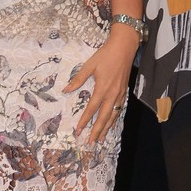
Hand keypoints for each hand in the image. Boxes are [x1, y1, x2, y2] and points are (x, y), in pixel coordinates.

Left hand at [64, 31, 136, 145]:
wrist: (124, 47)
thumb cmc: (106, 55)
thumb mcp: (89, 65)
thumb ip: (78, 79)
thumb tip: (66, 90)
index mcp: (102, 88)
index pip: (91, 109)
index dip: (84, 121)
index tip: (78, 131)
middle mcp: (112, 94)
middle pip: (104, 117)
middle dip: (97, 131)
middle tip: (90, 143)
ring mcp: (120, 94)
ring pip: (113, 115)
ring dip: (106, 128)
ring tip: (100, 139)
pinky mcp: (124, 92)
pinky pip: (119, 109)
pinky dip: (114, 118)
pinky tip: (110, 123)